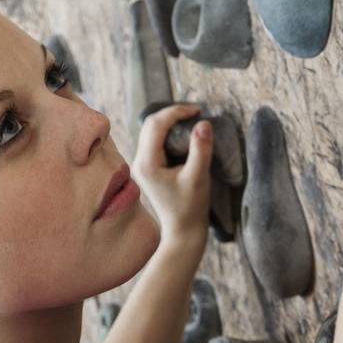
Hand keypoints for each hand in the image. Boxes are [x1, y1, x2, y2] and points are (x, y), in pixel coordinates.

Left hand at [130, 103, 212, 252]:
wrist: (183, 231)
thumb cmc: (191, 207)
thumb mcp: (198, 177)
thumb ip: (201, 150)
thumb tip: (203, 123)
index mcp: (147, 163)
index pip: (156, 124)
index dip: (176, 112)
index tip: (197, 110)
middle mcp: (139, 161)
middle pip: (150, 124)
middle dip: (172, 114)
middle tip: (195, 113)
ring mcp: (142, 164)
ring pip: (151, 130)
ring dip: (170, 121)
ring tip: (191, 120)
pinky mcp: (149, 167)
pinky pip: (155, 140)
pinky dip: (168, 131)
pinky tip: (184, 134)